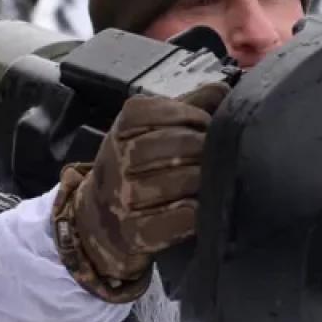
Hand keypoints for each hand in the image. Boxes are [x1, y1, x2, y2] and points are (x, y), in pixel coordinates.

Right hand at [52, 81, 229, 302]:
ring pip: (173, 181)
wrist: (98, 220)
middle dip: (201, 147)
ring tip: (214, 178)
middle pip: (169, 145)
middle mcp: (117, 158)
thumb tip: (224, 89)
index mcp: (123, 126)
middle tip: (218, 153)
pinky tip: (201, 207)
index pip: (157, 110)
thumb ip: (188, 105)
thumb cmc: (134, 165)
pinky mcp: (134, 232)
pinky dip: (192, 212)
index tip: (206, 124)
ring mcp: (122, 197)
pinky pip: (172, 219)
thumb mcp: (150, 128)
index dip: (191, 115)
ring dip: (201, 179)